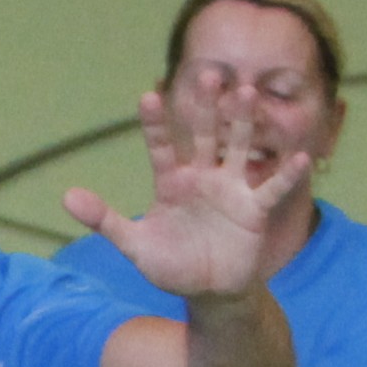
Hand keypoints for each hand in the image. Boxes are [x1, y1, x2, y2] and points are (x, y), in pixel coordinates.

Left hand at [64, 85, 307, 299]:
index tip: (147, 97)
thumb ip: (105, 220)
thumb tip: (66, 198)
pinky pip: (272, 188)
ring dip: (242, 122)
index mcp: (171, 180)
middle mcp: (202, 175)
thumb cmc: (172, 266)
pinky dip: (286, 175)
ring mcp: (230, 189)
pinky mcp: (253, 209)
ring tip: (247, 93)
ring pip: (237, 147)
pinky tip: (299, 157)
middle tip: (208, 73)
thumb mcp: (135, 246)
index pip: (161, 145)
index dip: (155, 123)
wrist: (209, 293)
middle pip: (203, 133)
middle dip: (205, 106)